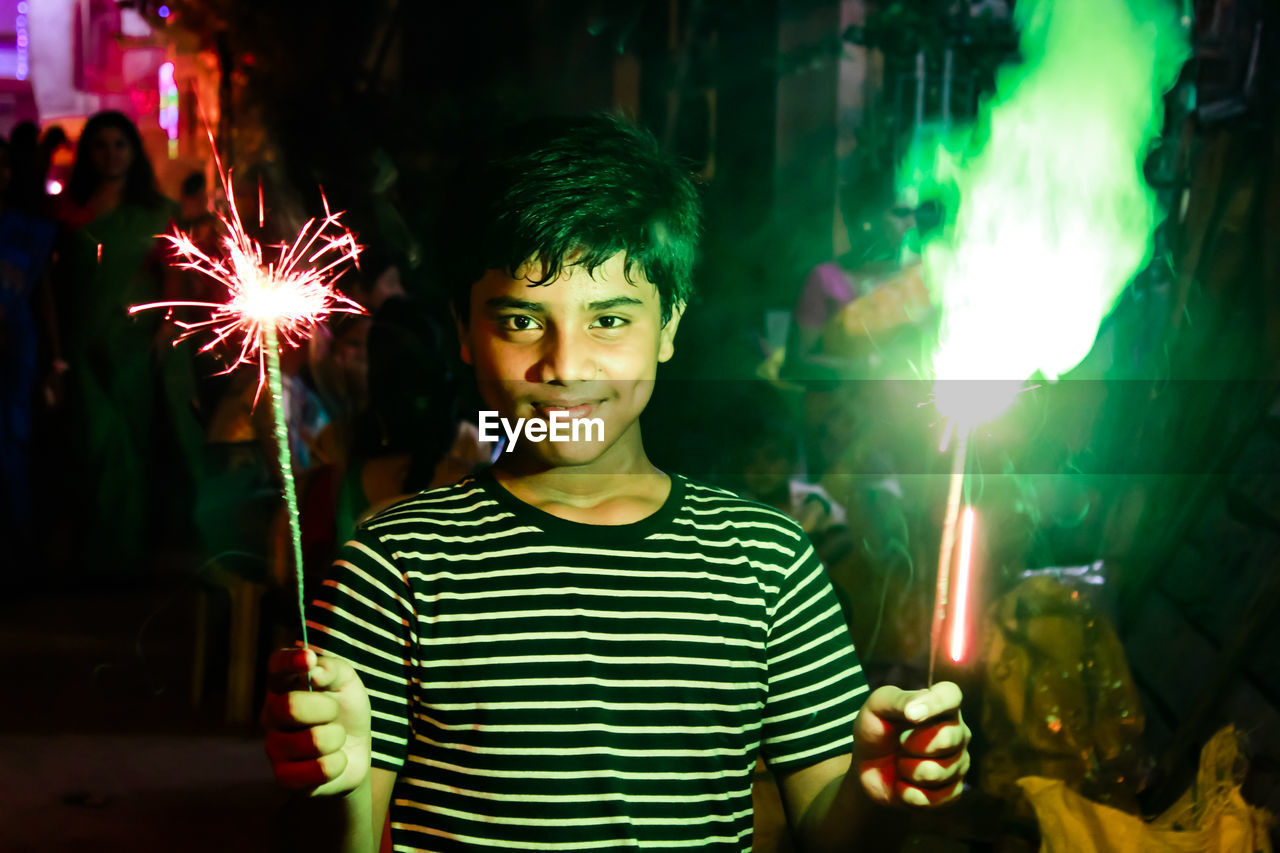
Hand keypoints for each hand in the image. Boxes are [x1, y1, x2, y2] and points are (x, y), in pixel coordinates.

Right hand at [262, 647, 372, 796]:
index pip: (275, 667)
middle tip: (334, 711)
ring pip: (312, 741)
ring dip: (337, 737)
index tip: (308, 659)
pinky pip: (319, 770)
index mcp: (284, 685)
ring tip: (336, 737)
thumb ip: (332, 669)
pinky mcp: (285, 777)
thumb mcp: (347, 683)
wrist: (354, 751)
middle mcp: (271, 715)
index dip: (288, 662)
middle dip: (326, 708)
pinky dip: (338, 763)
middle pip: (289, 706)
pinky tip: (334, 759)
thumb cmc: (345, 710)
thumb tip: (314, 669)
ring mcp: (275, 747)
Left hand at [852, 681, 970, 806]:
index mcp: (940, 703)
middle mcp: (957, 731)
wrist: (868, 768)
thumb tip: (915, 711)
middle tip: (900, 744)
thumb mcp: (877, 707)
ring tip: (900, 764)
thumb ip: (897, 701)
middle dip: (913, 745)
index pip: (952, 695)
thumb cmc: (875, 729)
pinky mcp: (954, 791)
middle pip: (949, 738)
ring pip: (940, 772)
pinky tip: (902, 786)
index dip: (935, 704)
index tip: (911, 716)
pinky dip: (910, 794)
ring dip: (908, 771)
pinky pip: (938, 799)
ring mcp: (959, 762)